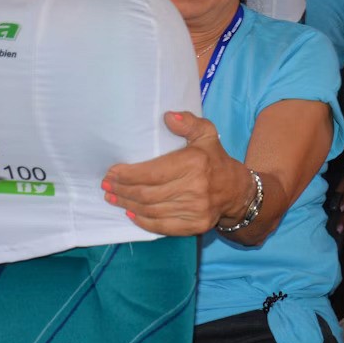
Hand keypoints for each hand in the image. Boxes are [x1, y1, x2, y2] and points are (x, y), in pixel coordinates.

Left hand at [102, 111, 246, 234]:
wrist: (237, 191)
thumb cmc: (215, 160)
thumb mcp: (207, 134)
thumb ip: (188, 123)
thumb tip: (168, 116)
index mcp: (194, 163)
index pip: (152, 173)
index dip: (128, 175)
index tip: (112, 172)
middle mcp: (194, 188)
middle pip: (148, 194)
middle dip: (122, 190)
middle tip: (106, 186)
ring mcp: (195, 209)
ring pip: (152, 210)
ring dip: (128, 205)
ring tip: (113, 198)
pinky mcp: (195, 226)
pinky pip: (162, 226)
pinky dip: (143, 222)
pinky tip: (131, 213)